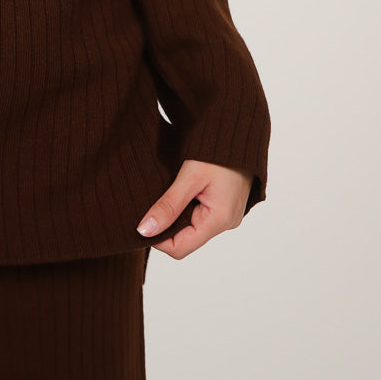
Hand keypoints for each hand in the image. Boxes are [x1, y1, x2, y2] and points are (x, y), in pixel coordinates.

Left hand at [136, 159, 252, 259]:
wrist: (239, 131)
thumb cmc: (218, 152)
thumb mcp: (190, 177)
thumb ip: (168, 205)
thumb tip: (144, 230)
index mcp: (220, 220)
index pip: (180, 248)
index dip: (157, 239)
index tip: (141, 222)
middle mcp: (226, 223)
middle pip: (185, 239)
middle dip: (165, 226)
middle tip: (150, 205)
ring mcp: (226, 215)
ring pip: (191, 227)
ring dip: (175, 215)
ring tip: (165, 195)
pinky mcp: (224, 205)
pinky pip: (200, 215)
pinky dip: (185, 207)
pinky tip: (178, 192)